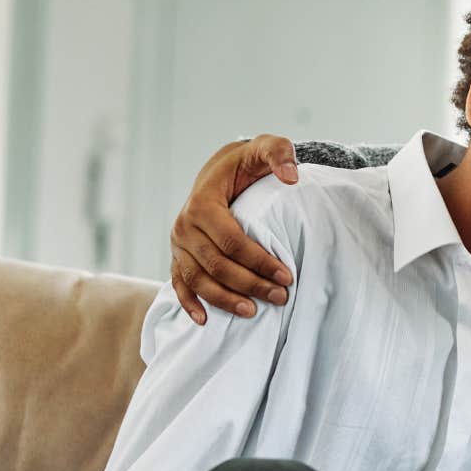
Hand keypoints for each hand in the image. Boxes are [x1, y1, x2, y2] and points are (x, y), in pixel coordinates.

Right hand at [169, 134, 299, 323]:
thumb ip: (279, 154)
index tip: (287, 275)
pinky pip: (179, 284)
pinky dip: (190, 303)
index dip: (259, 261)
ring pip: (197, 280)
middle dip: (249, 284)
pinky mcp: (178, 256)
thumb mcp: (264, 149)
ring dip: (224, 299)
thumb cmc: (246, 164)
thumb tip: (292, 177)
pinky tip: (205, 321)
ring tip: (252, 312)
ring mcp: (178, 244)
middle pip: (216, 265)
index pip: (231, 241)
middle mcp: (184, 226)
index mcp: (202, 203)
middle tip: (280, 297)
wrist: (221, 172)